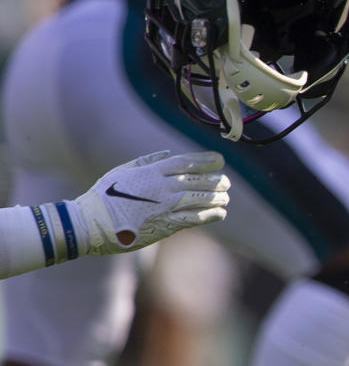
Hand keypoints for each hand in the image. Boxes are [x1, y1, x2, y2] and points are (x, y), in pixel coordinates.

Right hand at [74, 151, 229, 254]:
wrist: (90, 224)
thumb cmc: (103, 197)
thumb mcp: (123, 171)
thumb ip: (147, 162)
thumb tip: (168, 155)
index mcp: (152, 172)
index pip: (186, 162)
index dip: (205, 161)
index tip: (219, 160)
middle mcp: (162, 187)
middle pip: (197, 181)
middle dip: (215, 180)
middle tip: (226, 182)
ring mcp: (164, 206)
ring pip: (199, 199)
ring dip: (216, 198)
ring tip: (226, 197)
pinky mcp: (164, 225)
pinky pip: (193, 219)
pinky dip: (209, 215)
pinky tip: (221, 213)